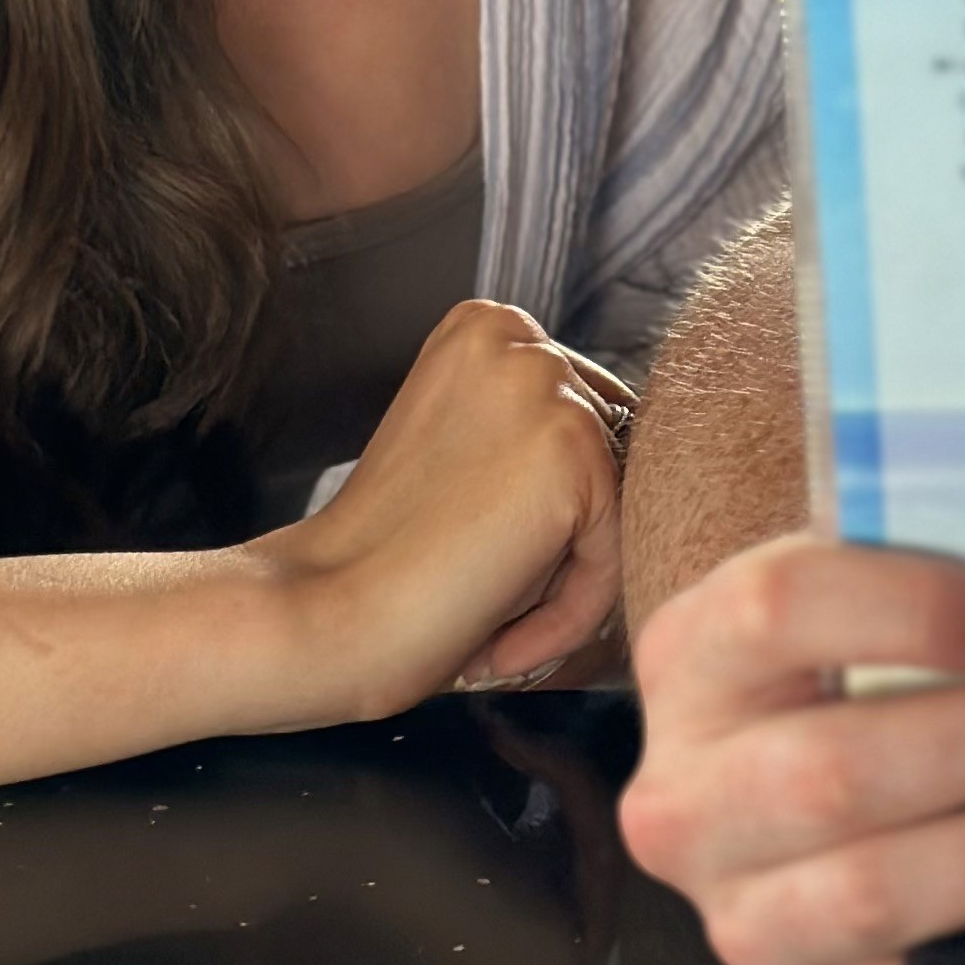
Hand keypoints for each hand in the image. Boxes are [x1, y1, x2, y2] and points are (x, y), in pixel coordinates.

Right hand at [254, 294, 631, 723]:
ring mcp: (550, 387)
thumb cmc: (382, 558)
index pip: (584, 417)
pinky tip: (498, 638)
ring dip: (563, 583)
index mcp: (487, 326)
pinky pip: (617, 554)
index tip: (479, 558)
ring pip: (619, 508)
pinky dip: (569, 616)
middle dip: (563, 540)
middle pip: (613, 456)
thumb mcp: (463, 449)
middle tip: (482, 596)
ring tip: (486, 619)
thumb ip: (531, 428)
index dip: (543, 508)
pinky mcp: (576, 453)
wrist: (321, 614)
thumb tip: (642, 457)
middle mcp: (521, 338)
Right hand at [619, 535, 964, 964]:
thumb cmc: (864, 661)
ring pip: (870, 895)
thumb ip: (938, 562)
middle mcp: (688, 801)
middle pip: (836, 772)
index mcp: (693, 659)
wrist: (804, 780)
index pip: (776, 611)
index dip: (913, 612)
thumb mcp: (865, 585)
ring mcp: (741, 922)